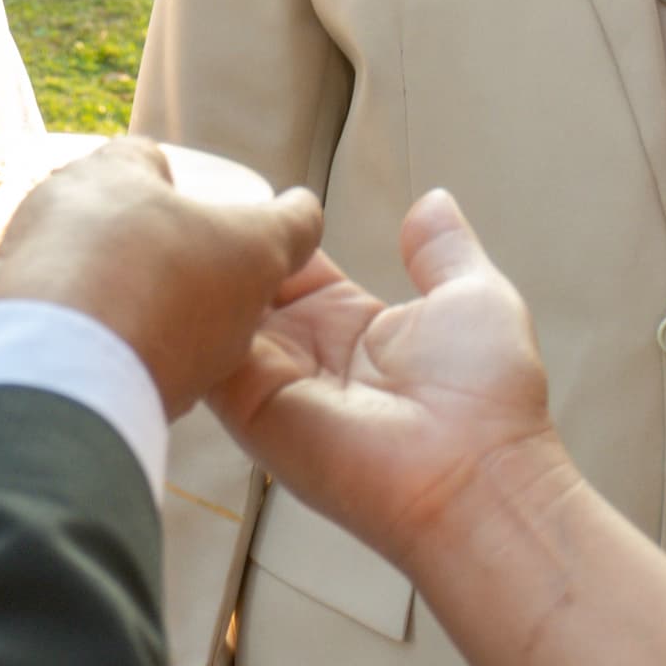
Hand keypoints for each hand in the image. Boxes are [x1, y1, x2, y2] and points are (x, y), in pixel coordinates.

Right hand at [0, 138, 325, 417]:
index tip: (287, 200)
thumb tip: (146, 171)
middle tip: (170, 232)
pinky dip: (125, 336)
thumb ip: (138, 164)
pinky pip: (146, 357)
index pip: (301, 223)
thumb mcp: (115, 177)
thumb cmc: (101, 254)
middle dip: (210, 257)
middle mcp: (243, 322)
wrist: (52, 372)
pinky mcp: (155, 407)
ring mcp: (201, 374)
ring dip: (162, 298)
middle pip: (243, 279)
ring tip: (111, 273)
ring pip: (192, 322)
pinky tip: (80, 321)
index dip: (291, 206)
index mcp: (255, 252)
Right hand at [212, 190, 567, 583]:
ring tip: (178, 218)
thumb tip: (431, 201)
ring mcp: (272, 380)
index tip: (251, 190)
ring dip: (204, 270)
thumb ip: (442, 248)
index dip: (276, 227)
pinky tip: (186, 265)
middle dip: (227, 244)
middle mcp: (306, 353)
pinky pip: (207, 347)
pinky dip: (195, 307)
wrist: (473, 475)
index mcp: (353, 324)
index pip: (296, 265)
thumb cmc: (487, 399)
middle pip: (248, 286)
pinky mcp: (249, 404)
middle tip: (194, 195)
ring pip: (219, 312)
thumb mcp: (473, 296)